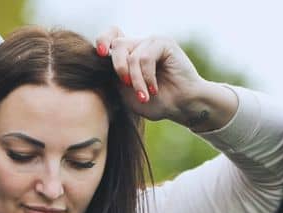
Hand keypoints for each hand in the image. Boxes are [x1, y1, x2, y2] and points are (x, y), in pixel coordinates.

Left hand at [94, 27, 237, 129]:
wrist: (182, 107)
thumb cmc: (157, 103)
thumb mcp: (128, 93)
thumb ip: (114, 78)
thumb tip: (101, 65)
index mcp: (130, 54)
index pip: (111, 36)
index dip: (103, 40)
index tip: (100, 54)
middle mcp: (140, 45)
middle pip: (118, 45)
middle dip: (119, 67)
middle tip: (126, 84)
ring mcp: (152, 42)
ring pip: (132, 55)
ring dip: (136, 79)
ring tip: (145, 96)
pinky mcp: (164, 43)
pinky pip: (146, 57)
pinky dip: (147, 76)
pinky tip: (153, 89)